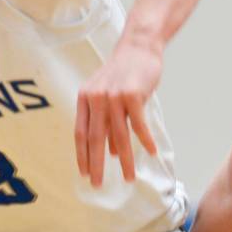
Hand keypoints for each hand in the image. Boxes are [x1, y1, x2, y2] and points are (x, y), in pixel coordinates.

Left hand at [75, 37, 161, 186]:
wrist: (139, 47)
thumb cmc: (124, 74)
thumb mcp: (107, 95)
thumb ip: (105, 121)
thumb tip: (108, 151)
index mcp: (85, 98)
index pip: (80, 133)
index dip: (82, 155)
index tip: (84, 174)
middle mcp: (96, 98)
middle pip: (95, 138)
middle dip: (96, 165)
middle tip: (98, 184)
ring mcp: (114, 96)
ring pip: (119, 135)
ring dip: (124, 159)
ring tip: (129, 177)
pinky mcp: (133, 94)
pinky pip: (139, 124)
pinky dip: (145, 140)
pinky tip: (150, 152)